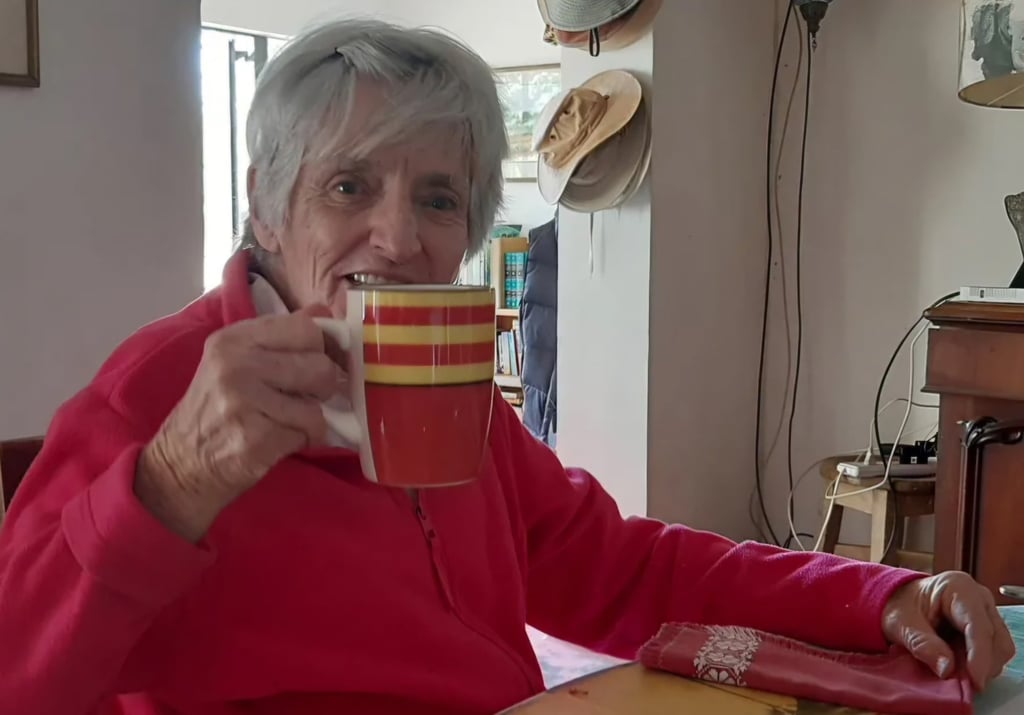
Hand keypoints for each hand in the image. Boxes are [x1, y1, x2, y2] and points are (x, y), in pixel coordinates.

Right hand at [135, 306, 342, 540]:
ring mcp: (243, 402)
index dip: (325, 349)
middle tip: (306, 399)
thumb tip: (325, 311)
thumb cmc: (216, 410)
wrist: (180, 464)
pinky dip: (301, 442)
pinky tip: (277, 442)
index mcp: (234, 339)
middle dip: (323, 389)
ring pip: (316, 408)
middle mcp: (236, 365)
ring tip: (287, 424)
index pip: (306, 329)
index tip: (325, 362)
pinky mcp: (254, 439)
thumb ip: (280, 336)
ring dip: (312, 422)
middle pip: (320, 367)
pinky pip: (305, 436)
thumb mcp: (236, 361)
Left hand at [881, 571, 1015, 689]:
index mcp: (958, 587)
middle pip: (996, 639)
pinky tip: (959, 665)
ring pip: (1000, 648)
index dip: (979, 655)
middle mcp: (979, 597)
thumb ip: (922, 644)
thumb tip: (946, 669)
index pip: (978, 625)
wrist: (898, 600)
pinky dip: (980, 664)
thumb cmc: (899, 606)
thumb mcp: (900, 624)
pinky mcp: (987, 627)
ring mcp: (986, 612)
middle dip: (981, 664)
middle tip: (958, 681)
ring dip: (982, 666)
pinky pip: (994, 652)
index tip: (975, 679)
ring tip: (955, 671)